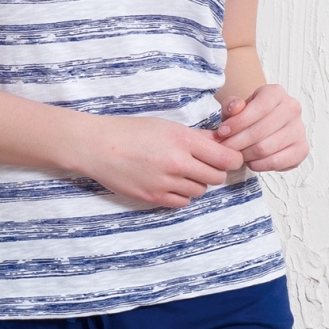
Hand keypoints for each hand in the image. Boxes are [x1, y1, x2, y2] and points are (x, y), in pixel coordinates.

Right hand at [80, 114, 245, 208]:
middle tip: (203, 165)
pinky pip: (182, 202)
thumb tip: (222, 141)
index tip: (227, 158)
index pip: (225, 158)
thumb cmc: (131, 131)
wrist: (97, 146)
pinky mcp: (153, 197)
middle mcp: (177, 163)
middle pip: (216, 177)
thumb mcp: (166, 126)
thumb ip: (196, 137)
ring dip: (196, 183)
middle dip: (214, 171)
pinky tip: (171, 183)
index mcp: (183, 140)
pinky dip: (181, 195)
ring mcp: (165, 183)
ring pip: (200, 191)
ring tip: (181, 172)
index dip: (231, 159)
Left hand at [216, 84, 307, 171]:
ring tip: (237, 154)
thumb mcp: (235, 108)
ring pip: (266, 148)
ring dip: (246, 155)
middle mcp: (292, 108)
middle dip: (237, 142)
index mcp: (276, 93)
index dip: (238, 122)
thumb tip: (235, 108)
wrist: (264, 127)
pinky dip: (259, 165)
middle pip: (260, 131)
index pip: (260, 107)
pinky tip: (251, 161)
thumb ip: (231, 106)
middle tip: (225, 149)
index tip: (222, 132)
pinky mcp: (301, 149)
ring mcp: (299, 129)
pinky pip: (276, 162)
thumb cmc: (248, 117)